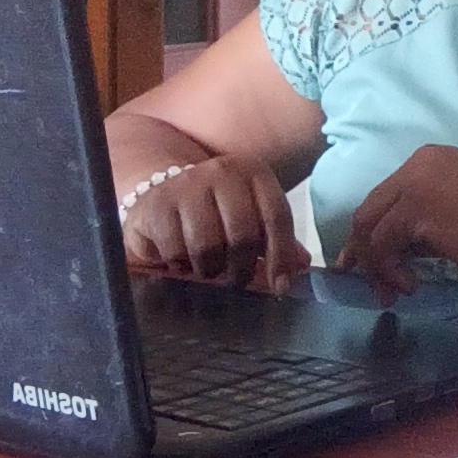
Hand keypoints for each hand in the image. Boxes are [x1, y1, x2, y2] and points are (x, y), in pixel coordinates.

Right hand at [118, 152, 307, 287]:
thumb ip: (275, 240)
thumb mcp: (248, 217)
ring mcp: (187, 185)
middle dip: (242, 268)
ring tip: (208, 268)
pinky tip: (182, 259)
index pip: (276, 216)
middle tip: (237, 279)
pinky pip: (176, 251)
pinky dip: (181, 265)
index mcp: (253, 172)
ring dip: (210, 268)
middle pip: (244, 235)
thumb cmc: (213, 211)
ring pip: (208, 246)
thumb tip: (300, 267)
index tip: (280, 285)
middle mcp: (222, 172)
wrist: (159, 192)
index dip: (281, 256)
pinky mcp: (157, 205)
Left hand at [340, 145, 457, 292]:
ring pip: (370, 229)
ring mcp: (415, 184)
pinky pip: (382, 246)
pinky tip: (412, 285)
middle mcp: (419, 163)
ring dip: (378, 267)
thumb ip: (426, 220)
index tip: (371, 261)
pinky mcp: (416, 212)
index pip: (387, 195)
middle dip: (364, 250)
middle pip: (370, 209)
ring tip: (396, 291)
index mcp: (432, 158)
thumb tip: (396, 248)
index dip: (375, 231)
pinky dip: (391, 271)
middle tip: (369, 282)